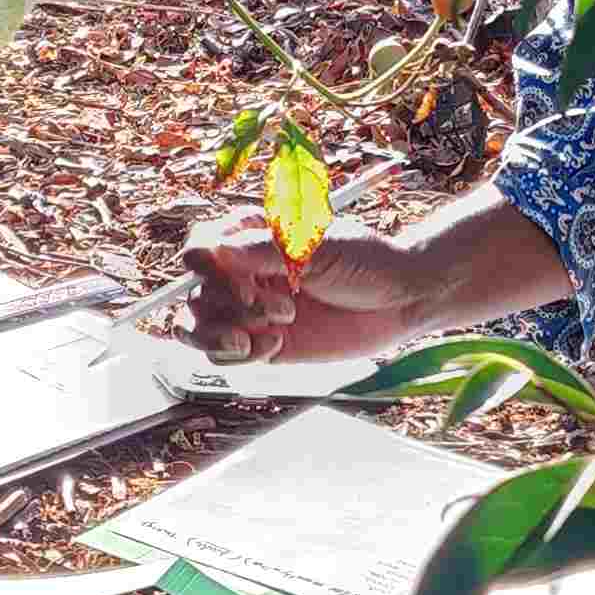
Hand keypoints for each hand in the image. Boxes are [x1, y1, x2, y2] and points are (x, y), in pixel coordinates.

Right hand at [181, 212, 438, 367]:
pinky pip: (223, 356)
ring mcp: (249, 311)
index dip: (208, 267)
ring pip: (196, 327)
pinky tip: (276, 345)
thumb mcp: (320, 248)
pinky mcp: (261, 343)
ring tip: (249, 342)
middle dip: (225, 306)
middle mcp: (243, 273)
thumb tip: (216, 251)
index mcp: (251, 237)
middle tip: (272, 311)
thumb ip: (267, 250)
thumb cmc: (365, 261)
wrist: (400, 301)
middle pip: (194, 292)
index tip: (245, 280)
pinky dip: (238, 357)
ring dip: (215, 337)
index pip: (200, 247)